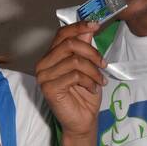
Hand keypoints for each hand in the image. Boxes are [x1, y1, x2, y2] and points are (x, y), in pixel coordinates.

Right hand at [36, 20, 106, 138]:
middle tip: (103, 64)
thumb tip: (88, 29)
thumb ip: (85, 48)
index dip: (79, 27)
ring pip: (74, 60)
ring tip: (99, 80)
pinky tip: (92, 88)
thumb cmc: (84, 95)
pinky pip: (74, 75)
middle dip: (91, 52)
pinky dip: (89, 81)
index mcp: (51, 56)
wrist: (82, 120)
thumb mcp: (89, 66)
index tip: (96, 25)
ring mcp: (43, 76)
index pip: (62, 34)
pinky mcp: (49, 88)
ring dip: (93, 70)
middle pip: (69, 44)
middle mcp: (43, 64)